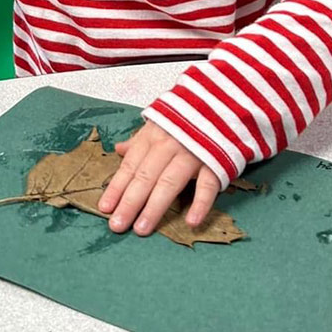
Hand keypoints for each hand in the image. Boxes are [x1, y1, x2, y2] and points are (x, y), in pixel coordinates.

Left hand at [97, 121, 221, 235]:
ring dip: (155, 207)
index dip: (117, 187)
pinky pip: (208, 184)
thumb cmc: (189, 117)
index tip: (105, 208)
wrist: (226, 104)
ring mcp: (193, 152)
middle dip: (130, 202)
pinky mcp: (216, 160)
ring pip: (170, 182)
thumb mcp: (161, 122)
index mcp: (154, 135)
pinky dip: (201, 203)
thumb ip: (140, 140)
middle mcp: (170, 143)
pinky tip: (191, 222)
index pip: (131, 165)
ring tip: (142, 228)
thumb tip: (119, 150)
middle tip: (117, 225)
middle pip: (145, 176)